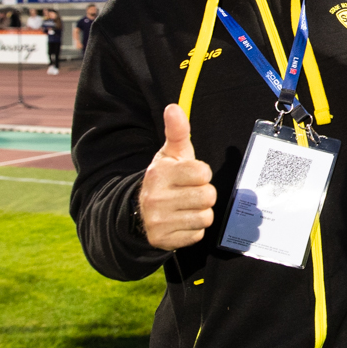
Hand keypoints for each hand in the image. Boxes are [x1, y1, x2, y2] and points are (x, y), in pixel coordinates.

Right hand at [140, 104, 216, 250]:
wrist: (138, 211)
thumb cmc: (164, 178)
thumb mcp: (170, 154)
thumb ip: (177, 131)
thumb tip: (174, 107)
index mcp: (160, 173)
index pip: (203, 173)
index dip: (201, 174)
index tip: (190, 175)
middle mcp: (156, 198)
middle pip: (208, 196)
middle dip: (204, 194)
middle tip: (189, 193)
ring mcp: (159, 221)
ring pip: (205, 217)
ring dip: (200, 213)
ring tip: (186, 207)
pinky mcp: (164, 240)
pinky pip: (197, 235)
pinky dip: (193, 230)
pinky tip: (181, 221)